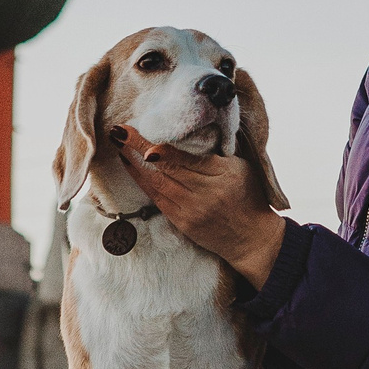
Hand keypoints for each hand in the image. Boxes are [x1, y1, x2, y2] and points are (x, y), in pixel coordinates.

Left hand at [117, 133, 285, 290]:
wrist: (250, 238)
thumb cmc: (248, 195)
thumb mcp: (241, 166)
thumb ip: (216, 151)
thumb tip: (189, 131)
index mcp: (223, 174)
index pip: (188, 160)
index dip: (164, 151)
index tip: (143, 139)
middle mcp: (206, 193)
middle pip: (166, 169)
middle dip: (138, 149)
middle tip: (118, 131)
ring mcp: (192, 210)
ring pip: (157, 184)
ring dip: (134, 164)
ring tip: (118, 145)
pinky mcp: (183, 223)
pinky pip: (157, 199)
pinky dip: (142, 182)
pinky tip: (131, 167)